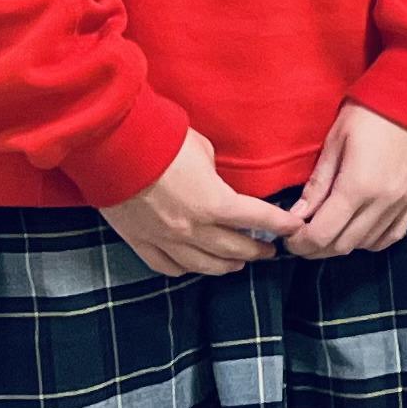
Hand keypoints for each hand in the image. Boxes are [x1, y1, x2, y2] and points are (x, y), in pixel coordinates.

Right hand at [98, 129, 283, 276]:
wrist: (112, 146)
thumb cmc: (160, 139)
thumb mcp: (201, 148)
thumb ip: (214, 172)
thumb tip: (216, 182)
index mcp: (214, 203)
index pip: (258, 219)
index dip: (280, 224)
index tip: (294, 228)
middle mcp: (192, 228)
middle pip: (234, 249)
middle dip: (256, 250)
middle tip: (269, 250)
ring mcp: (165, 240)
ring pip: (203, 266)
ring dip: (226, 265)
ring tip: (238, 263)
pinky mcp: (140, 242)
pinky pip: (168, 267)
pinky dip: (185, 269)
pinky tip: (194, 266)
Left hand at [283, 99, 406, 256]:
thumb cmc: (369, 111)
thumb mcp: (335, 141)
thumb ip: (317, 184)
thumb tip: (296, 216)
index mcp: (358, 186)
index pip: (323, 233)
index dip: (301, 243)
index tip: (289, 237)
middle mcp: (382, 202)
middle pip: (343, 245)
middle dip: (317, 247)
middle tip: (302, 237)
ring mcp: (402, 203)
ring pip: (366, 244)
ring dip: (342, 244)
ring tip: (327, 231)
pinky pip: (392, 235)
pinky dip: (370, 240)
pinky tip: (358, 231)